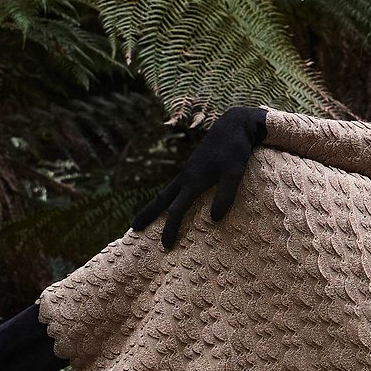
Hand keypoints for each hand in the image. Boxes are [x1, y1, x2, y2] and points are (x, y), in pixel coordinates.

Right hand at [132, 105, 266, 249]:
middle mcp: (186, 176)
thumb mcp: (235, 173)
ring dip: (156, 205)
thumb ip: (225, 196)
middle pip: (161, 199)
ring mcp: (189, 170)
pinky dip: (169, 197)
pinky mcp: (195, 166)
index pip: (176, 210)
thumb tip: (213, 220)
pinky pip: (176, 186)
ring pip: (167, 191)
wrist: (233, 125)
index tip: (165, 245)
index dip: (170, 228)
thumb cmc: (236, 149)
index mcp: (193, 180)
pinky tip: (173, 201)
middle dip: (148, 214)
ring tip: (148, 217)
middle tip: (134, 229)